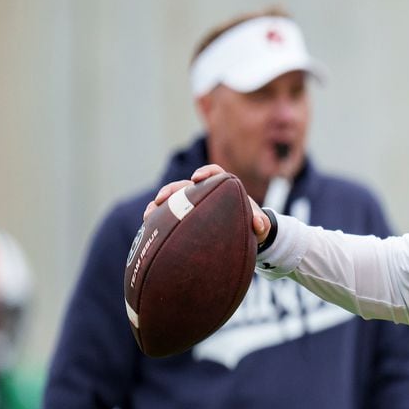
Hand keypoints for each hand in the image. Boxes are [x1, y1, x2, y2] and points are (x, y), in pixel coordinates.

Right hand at [145, 164, 271, 245]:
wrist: (244, 236)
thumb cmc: (252, 225)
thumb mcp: (260, 226)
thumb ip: (261, 223)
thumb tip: (259, 224)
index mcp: (224, 188)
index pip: (214, 173)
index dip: (205, 172)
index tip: (197, 178)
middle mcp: (205, 193)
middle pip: (185, 186)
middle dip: (172, 190)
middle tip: (163, 198)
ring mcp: (192, 205)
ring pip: (172, 200)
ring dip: (160, 204)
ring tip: (149, 213)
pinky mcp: (184, 217)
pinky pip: (168, 216)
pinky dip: (157, 218)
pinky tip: (147, 225)